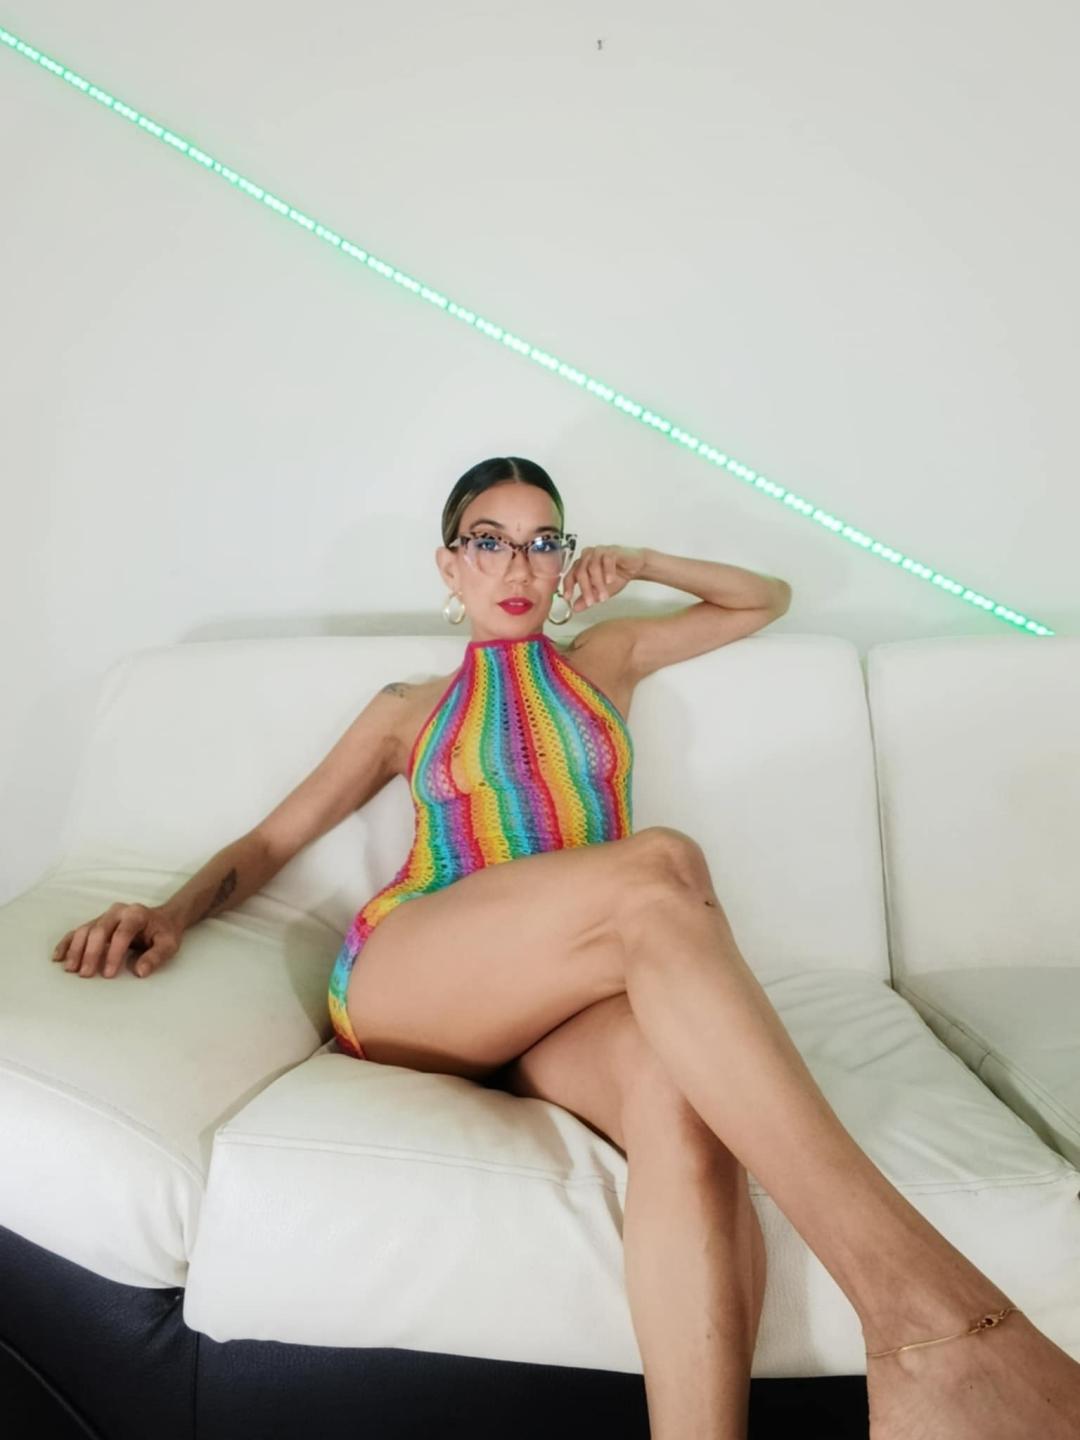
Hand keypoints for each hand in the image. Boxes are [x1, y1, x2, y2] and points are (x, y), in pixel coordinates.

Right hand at [51, 902, 182, 978]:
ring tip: (70, 969)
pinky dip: (67, 943)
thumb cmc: (164, 933)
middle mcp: (117, 912)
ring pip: (85, 930)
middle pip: (99, 930)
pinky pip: (77, 931)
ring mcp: (104, 916)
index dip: (113, 953)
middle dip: (91, 953)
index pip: (122, 933)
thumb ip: (156, 957)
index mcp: (136, 914)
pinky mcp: (96, 922)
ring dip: (76, 949)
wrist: (162, 920)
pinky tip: (58, 957)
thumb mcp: (168, 945)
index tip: (108, 974)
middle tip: (85, 974)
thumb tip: (140, 972)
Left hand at [561, 544, 646, 612]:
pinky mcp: (612, 550)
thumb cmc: (617, 575)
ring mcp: (599, 552)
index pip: (570, 575)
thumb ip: (587, 599)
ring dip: (598, 584)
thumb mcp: (600, 591)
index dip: (568, 587)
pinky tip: (610, 581)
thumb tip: (576, 608)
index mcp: (581, 565)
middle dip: (586, 590)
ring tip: (604, 595)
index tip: (568, 597)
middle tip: (591, 602)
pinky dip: (608, 571)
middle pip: (581, 572)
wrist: (635, 566)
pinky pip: (607, 560)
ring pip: (593, 567)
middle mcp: (587, 556)